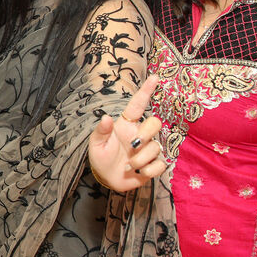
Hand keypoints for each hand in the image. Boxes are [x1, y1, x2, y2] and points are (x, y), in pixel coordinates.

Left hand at [87, 74, 165, 190]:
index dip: (146, 91)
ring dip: (140, 159)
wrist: (108, 179)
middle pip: (155, 123)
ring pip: (155, 147)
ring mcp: (149, 148)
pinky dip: (148, 171)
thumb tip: (106, 117)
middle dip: (146, 134)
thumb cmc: (101, 157)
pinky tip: (138, 172)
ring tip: (128, 165)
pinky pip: (160, 164)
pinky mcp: (155, 164)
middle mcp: (140, 134)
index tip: (154, 77)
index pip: (138, 105)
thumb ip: (101, 132)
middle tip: (133, 145)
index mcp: (126, 125)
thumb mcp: (96, 145)